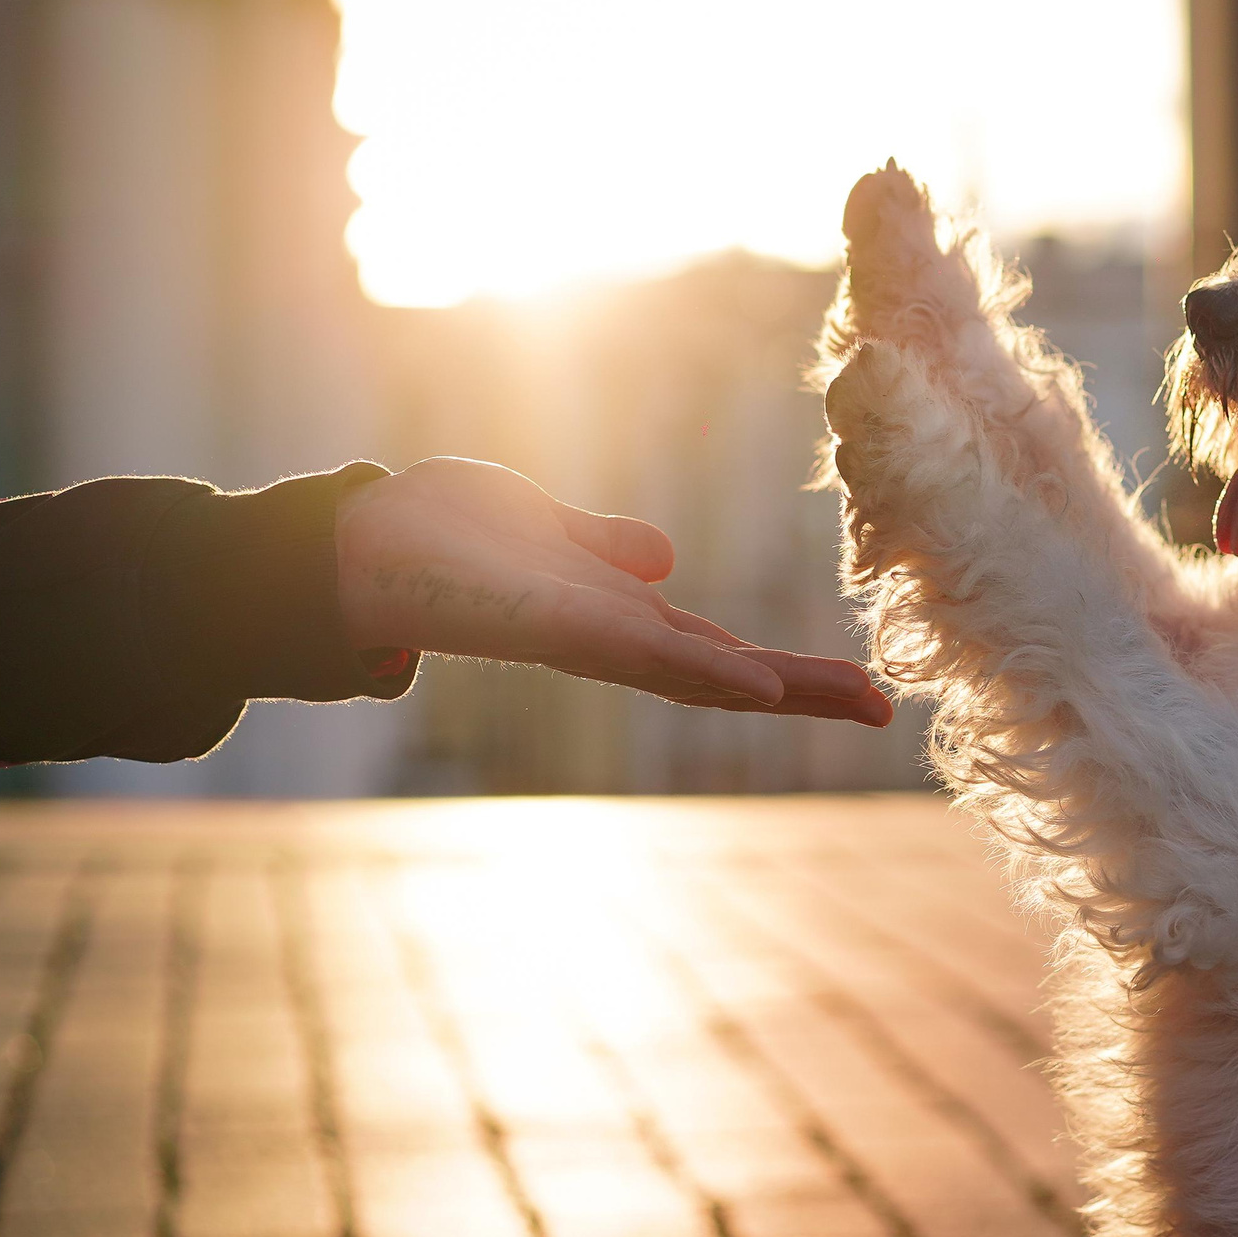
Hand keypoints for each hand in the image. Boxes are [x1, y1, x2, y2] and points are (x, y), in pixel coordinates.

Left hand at [333, 458, 891, 724]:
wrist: (353, 543)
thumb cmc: (440, 532)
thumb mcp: (546, 525)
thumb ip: (603, 546)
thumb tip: (663, 562)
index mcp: (616, 619)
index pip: (722, 652)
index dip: (790, 671)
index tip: (861, 688)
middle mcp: (609, 640)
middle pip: (727, 673)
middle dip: (806, 693)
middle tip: (884, 711)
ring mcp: (584, 637)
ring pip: (697, 670)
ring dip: (774, 686)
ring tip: (851, 700)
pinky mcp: (550, 623)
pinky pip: (635, 650)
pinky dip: (698, 668)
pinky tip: (751, 683)